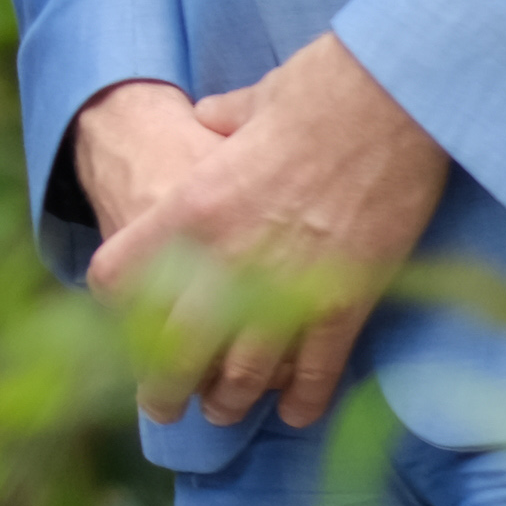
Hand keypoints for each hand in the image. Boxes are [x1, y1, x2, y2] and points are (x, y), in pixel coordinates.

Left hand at [80, 34, 454, 429]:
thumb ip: (219, 124)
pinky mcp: (346, 300)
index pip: (119, 275)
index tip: (125, 318)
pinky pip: (316, 368)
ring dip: (230, 399)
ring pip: (242, 371)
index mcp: (191, 206)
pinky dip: (304, 398)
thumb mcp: (245, 106)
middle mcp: (227, 256)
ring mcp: (288, 285)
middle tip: (163, 406)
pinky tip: (296, 414)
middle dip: (164, 386)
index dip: (116, 302)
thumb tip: (209, 120)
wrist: (390, 100)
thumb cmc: (315, 91)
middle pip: (174, 347)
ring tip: (223, 412)